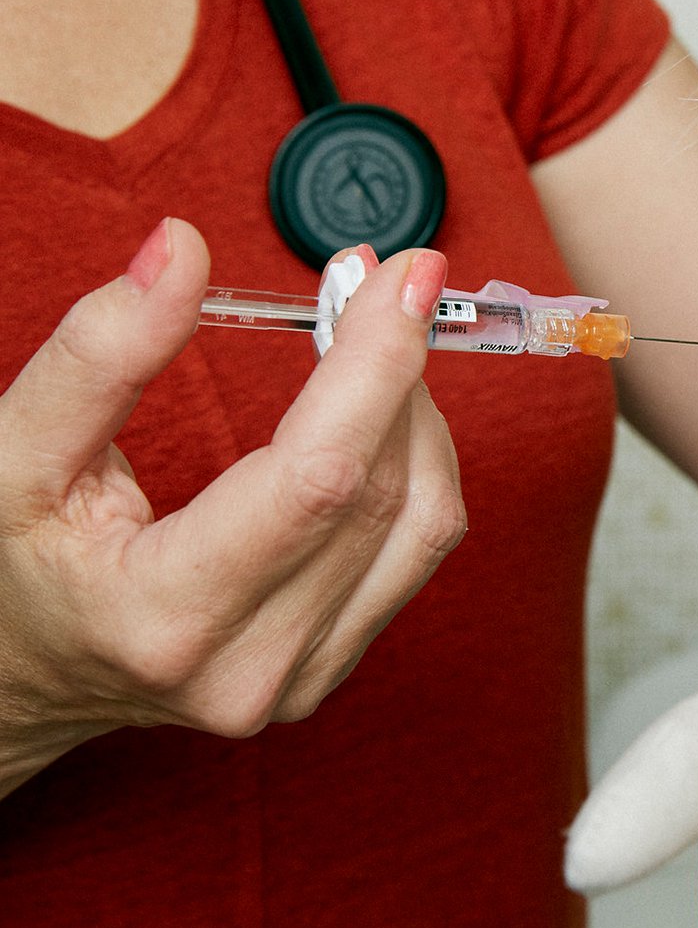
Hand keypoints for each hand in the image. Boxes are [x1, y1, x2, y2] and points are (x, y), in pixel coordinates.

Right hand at [0, 220, 466, 795]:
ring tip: (372, 342)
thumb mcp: (13, 454)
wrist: (12, 677)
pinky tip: (376, 415)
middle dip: (398, 365)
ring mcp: (301, 679)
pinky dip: (416, 465)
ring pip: (426, 521)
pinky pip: (418, 550)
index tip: (407, 273)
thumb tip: (181, 249)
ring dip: (417, 412)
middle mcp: (251, 664)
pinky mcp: (332, 669)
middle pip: (385, 490)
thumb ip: (100, 353)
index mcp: (166, 615)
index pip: (321, 477)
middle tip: (376, 281)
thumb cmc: (9, 563)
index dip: (379, 363)